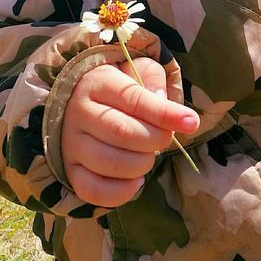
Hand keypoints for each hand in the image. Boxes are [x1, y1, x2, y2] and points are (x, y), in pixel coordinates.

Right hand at [63, 58, 199, 206]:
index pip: (133, 99)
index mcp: (97, 83)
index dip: (164, 113)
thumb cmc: (116, 87)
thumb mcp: (134, 69)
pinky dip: (121, 191)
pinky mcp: (70, 170)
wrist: (77, 102)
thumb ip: (151, 78)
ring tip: (149, 155)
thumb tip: (162, 103)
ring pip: (110, 163)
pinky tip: (136, 180)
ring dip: (142, 164)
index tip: (191, 122)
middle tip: (165, 138)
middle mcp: (79, 113)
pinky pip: (94, 190)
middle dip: (156, 139)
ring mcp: (71, 144)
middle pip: (123, 133)